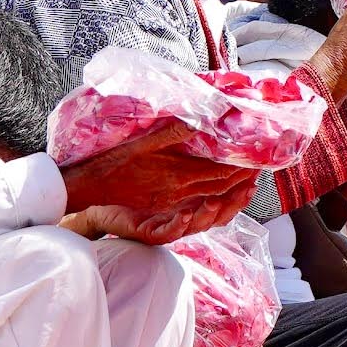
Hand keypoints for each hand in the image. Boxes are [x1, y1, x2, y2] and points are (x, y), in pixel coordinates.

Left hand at [59, 129, 261, 243]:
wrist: (91, 190)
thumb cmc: (120, 167)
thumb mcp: (150, 145)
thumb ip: (176, 133)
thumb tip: (201, 115)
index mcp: (187, 187)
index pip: (221, 185)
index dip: (240, 178)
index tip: (256, 169)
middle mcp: (182, 206)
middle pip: (218, 207)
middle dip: (234, 200)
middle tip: (248, 187)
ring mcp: (166, 220)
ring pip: (198, 223)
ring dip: (211, 214)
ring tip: (219, 203)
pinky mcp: (148, 230)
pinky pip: (167, 231)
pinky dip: (179, 224)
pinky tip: (186, 213)